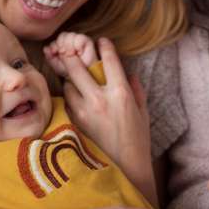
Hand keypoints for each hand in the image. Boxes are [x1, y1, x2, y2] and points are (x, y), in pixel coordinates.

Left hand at [44, 32, 98, 76]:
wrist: (83, 76)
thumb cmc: (70, 71)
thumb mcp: (56, 66)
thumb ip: (49, 57)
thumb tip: (45, 48)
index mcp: (61, 45)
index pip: (56, 40)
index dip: (54, 46)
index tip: (54, 53)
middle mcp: (69, 41)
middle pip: (63, 35)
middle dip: (61, 45)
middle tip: (64, 54)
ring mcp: (78, 40)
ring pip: (70, 35)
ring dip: (69, 45)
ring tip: (71, 54)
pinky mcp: (87, 41)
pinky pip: (80, 38)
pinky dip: (78, 45)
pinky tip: (78, 53)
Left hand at [61, 38, 155, 204]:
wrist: (125, 167)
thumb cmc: (137, 139)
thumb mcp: (142, 111)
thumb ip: (135, 89)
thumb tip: (128, 73)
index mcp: (120, 93)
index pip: (109, 60)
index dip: (104, 47)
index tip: (101, 41)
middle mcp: (100, 99)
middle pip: (77, 67)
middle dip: (73, 55)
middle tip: (72, 50)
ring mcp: (84, 111)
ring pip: (68, 83)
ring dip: (70, 78)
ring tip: (73, 77)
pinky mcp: (74, 122)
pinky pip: (66, 102)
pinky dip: (69, 96)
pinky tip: (74, 97)